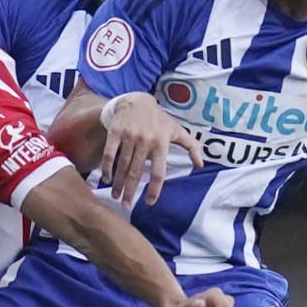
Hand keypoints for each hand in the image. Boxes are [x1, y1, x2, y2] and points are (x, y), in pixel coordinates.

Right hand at [100, 93, 203, 207]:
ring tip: (115, 196)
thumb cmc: (159, 119)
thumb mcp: (177, 130)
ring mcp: (129, 136)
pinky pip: (110, 154)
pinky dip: (107, 168)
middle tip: (126, 206)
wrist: (137, 101)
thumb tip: (200, 165)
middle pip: (137, 172)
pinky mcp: (115, 132)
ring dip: (118, 184)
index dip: (154, 190)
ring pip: (122, 165)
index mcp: (161, 143)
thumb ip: (191, 147)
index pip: (158, 172)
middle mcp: (145, 141)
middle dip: (130, 191)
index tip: (149, 203)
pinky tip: (106, 178)